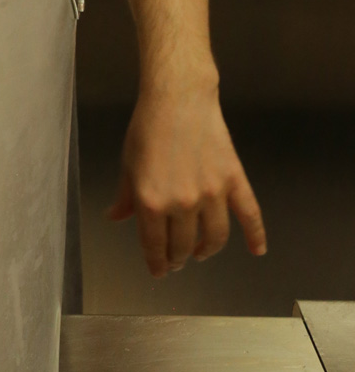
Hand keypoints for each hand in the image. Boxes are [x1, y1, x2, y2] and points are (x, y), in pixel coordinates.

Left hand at [109, 82, 266, 276]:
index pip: (155, 245)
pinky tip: (257, 250)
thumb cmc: (146, 128)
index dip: (157, 263)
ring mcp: (211, 194)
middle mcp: (182, 203)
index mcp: (151, 201)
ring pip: (214, 237)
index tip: (159, 272)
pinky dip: (256, 235)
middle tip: (177, 259)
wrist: (178, 98)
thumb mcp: (128, 163)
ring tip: (200, 252)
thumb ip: (125, 197)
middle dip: (178, 258)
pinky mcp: (233, 181)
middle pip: (183, 245)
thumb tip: (115, 218)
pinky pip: (249, 215)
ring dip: (206, 250)